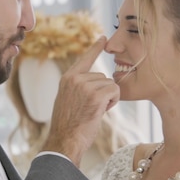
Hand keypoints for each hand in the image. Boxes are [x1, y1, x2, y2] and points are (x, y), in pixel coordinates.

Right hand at [42, 36, 119, 165]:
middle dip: (103, 91)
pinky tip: (102, 111)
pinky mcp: (96, 96)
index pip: (85, 59)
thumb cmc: (68, 125)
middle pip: (102, 76)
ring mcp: (85, 86)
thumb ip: (78, 87)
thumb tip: (94, 81)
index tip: (103, 38)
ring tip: (94, 111)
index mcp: (67, 78)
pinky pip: (115, 90)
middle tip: (91, 107)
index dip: (95, 48)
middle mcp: (75, 79)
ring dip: (108, 98)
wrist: (65, 140)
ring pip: (110, 84)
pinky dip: (113, 101)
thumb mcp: (67, 99)